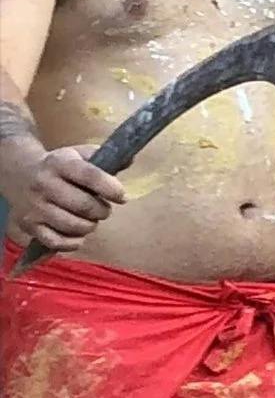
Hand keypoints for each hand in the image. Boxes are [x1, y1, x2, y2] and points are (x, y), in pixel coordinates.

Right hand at [5, 145, 125, 252]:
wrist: (20, 174)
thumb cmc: (60, 167)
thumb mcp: (79, 155)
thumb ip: (105, 159)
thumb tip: (131, 158)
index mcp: (60, 163)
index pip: (89, 175)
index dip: (110, 188)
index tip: (122, 197)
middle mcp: (44, 184)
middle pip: (83, 205)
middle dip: (102, 211)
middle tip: (103, 210)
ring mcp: (35, 206)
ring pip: (72, 225)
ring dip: (89, 226)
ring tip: (89, 219)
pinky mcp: (29, 225)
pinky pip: (57, 242)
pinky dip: (73, 242)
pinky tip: (77, 234)